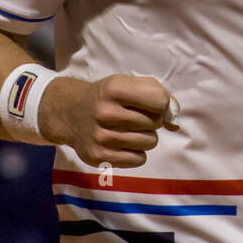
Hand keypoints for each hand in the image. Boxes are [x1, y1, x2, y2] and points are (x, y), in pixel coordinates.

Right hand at [38, 74, 170, 167]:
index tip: (151, 103)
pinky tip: (122, 143)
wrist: (68, 112)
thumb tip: (174, 122)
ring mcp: (101, 137)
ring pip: (149, 143)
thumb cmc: (105, 96)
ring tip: (128, 130)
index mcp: (114, 89)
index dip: (161, 103)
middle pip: (155, 123)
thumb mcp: (125, 83)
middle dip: (151, 120)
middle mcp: (106, 113)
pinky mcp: (98, 157)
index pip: (160, 101)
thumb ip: (155, 94)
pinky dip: (135, 152)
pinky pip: (138, 159)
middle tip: (134, 117)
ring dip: (144, 137)